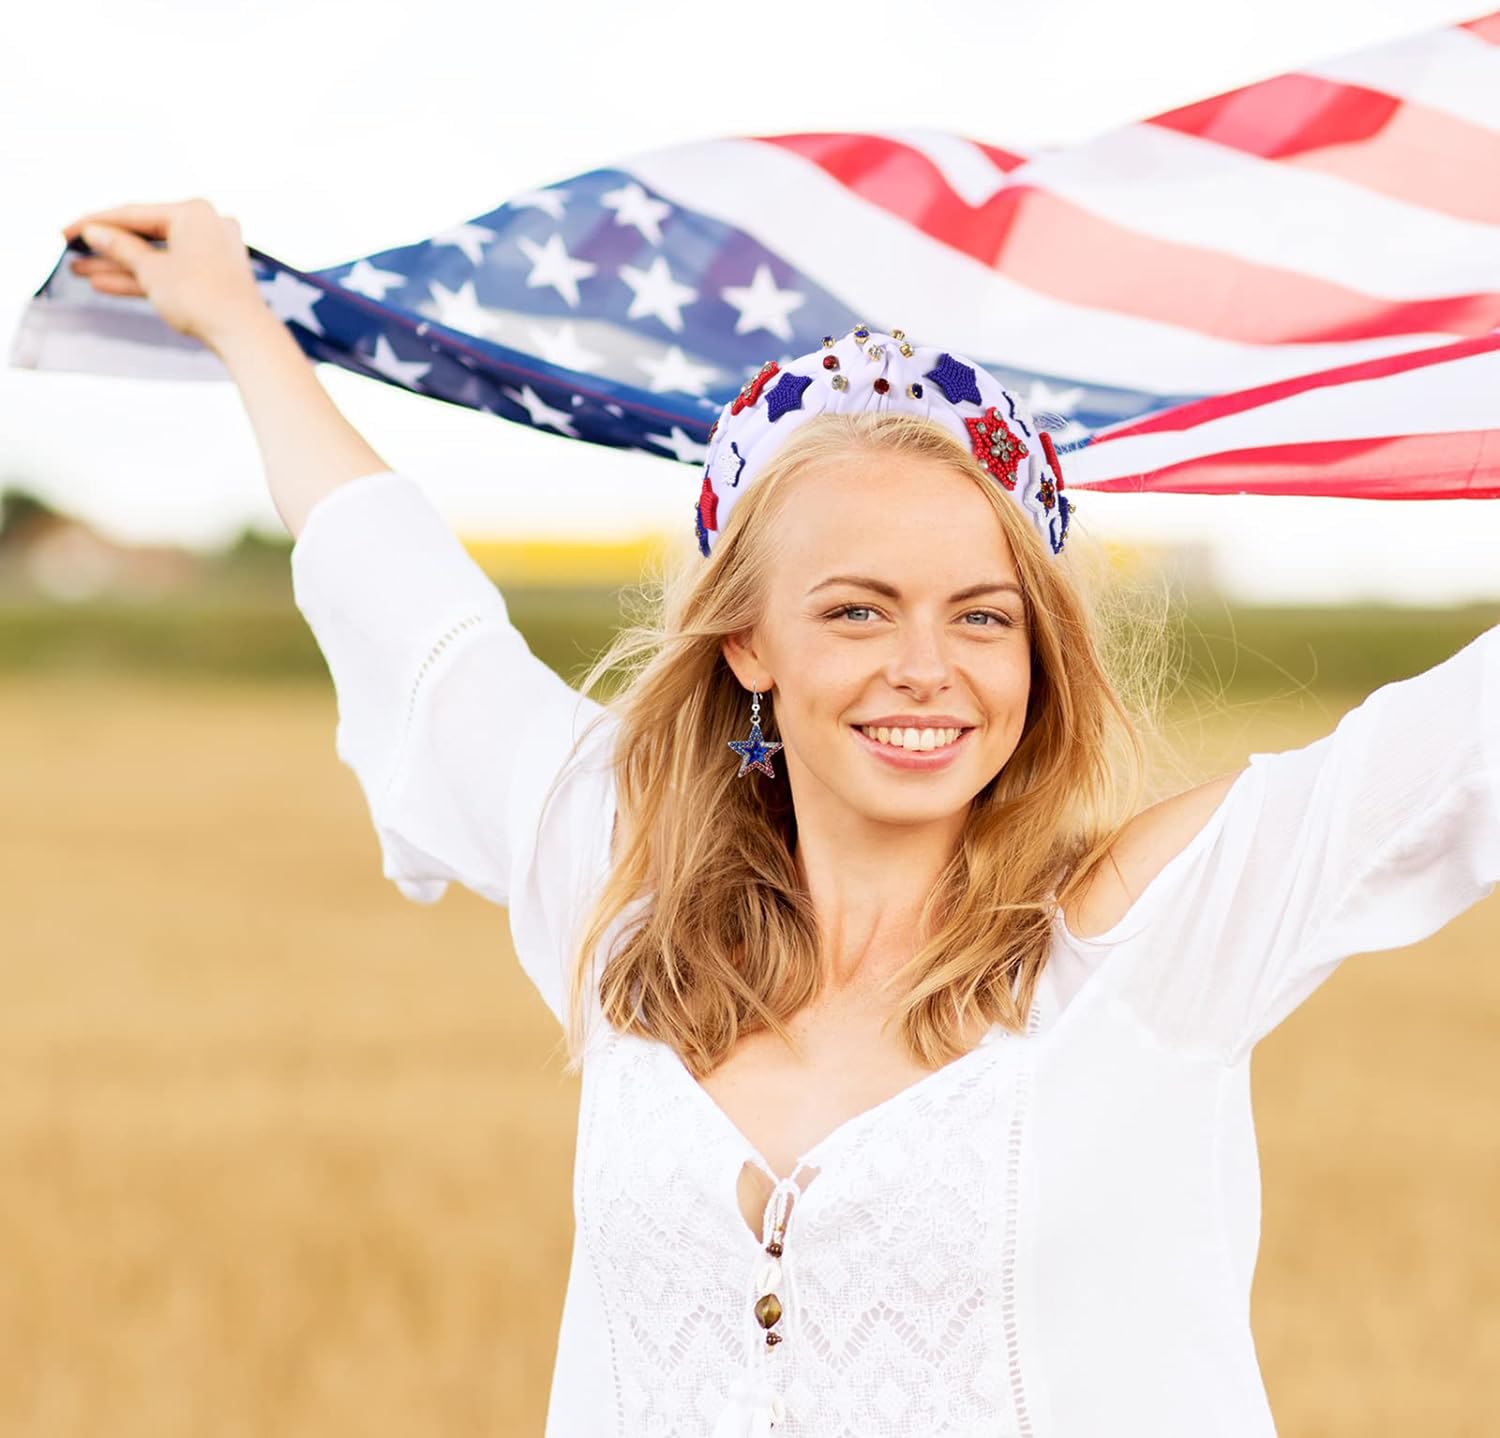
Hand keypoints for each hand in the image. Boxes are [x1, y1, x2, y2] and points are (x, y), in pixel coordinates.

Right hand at [61, 198, 267, 350]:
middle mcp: (206, 226)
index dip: (95, 223)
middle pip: (144, 234)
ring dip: (119, 265)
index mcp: (194, 212)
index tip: (68, 232)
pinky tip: (106, 284)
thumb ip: (120, 248)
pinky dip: (143, 278)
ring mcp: (211, 252)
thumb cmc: (205, 298)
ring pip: (155, 256)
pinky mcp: (212, 277)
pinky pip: (170, 271)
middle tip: (73, 250)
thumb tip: (96, 233)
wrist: (244, 336)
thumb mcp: (151, 270)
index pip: (134, 213)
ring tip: (81, 270)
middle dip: (107, 246)